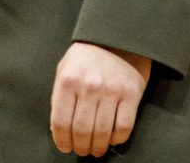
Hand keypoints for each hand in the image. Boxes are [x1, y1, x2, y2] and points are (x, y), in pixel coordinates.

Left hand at [50, 41, 150, 156]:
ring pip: (103, 132)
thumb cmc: (85, 56)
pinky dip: (117, 139)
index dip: (62, 139)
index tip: (64, 147)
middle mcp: (89, 87)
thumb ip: (60, 95)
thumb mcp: (64, 68)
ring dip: (98, 147)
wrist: (116, 38)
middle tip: (81, 151)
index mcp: (68, 80)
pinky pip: (124, 127)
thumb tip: (58, 127)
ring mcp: (111, 91)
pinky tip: (111, 140)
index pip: (61, 121)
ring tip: (95, 150)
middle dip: (80, 146)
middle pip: (82, 130)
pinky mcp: (131, 95)